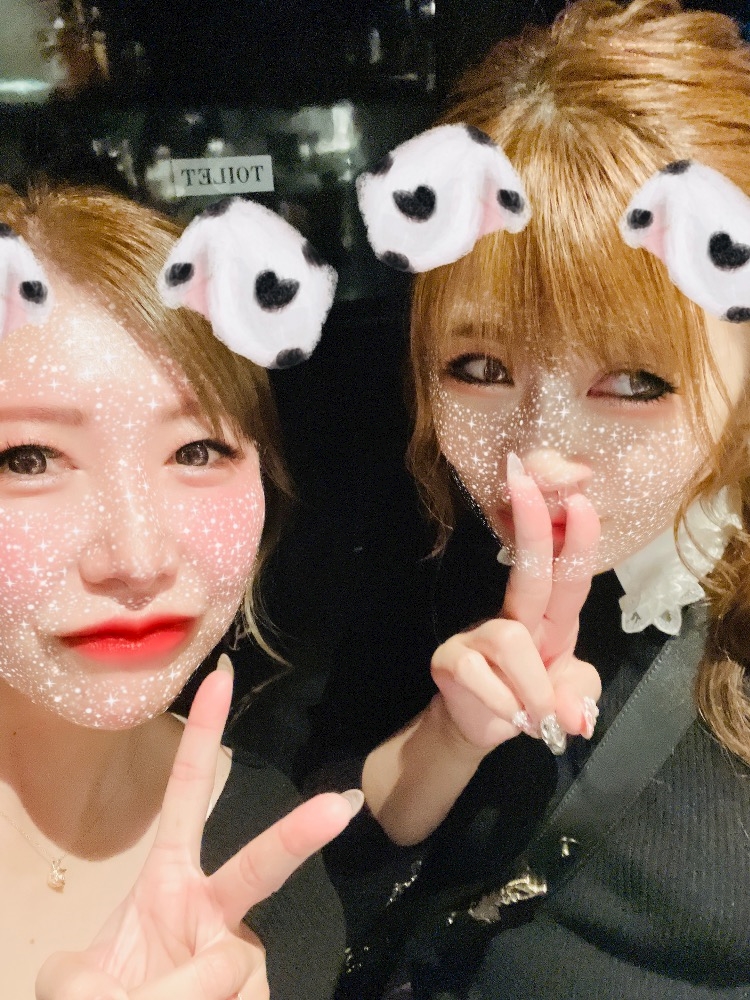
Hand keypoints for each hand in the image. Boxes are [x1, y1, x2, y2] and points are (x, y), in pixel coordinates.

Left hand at [36, 662, 359, 999]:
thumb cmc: (105, 998)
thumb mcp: (75, 985)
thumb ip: (101, 980)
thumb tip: (200, 977)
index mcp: (169, 881)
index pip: (187, 797)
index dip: (204, 739)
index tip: (221, 678)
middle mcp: (212, 909)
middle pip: (260, 866)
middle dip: (299, 835)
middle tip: (339, 807)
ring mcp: (239, 956)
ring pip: (229, 964)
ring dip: (181, 991)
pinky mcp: (259, 992)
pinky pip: (241, 997)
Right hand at [430, 456, 601, 754]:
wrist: (482, 729)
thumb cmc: (532, 701)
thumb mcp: (569, 703)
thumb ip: (580, 700)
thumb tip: (575, 717)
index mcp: (552, 621)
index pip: (568, 577)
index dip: (577, 541)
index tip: (580, 501)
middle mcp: (517, 617)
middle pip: (527, 570)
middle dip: (531, 526)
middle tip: (524, 480)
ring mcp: (479, 634)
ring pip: (512, 641)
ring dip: (532, 686)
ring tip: (536, 716)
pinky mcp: (451, 658)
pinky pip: (483, 677)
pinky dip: (506, 706)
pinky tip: (509, 718)